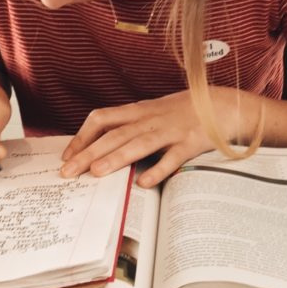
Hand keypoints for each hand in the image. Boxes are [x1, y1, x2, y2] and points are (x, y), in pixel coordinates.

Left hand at [60, 88, 249, 186]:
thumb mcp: (153, 111)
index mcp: (139, 111)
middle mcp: (151, 119)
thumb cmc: (182, 110)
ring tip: (96, 173)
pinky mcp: (190, 143)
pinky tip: (144, 182)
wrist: (219, 105)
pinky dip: (157, 169)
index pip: (103, 118)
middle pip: (114, 134)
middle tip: (68, 172)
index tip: (67, 155)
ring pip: (139, 143)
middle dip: (88, 153)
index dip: (82, 136)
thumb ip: (130, 124)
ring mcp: (170, 131)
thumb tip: (100, 144)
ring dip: (116, 157)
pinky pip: (172, 158)